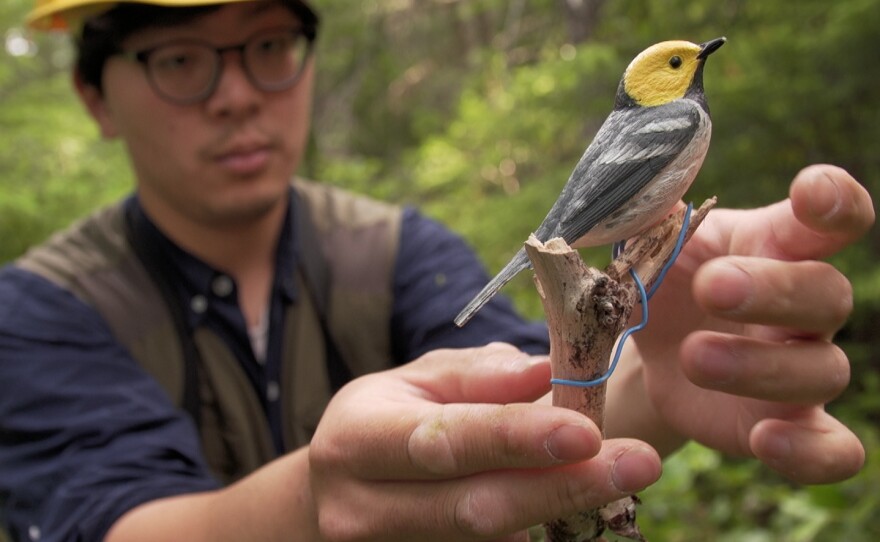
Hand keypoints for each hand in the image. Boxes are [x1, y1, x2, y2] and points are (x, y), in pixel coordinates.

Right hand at [309, 343, 660, 541]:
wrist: (342, 489)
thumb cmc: (386, 419)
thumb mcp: (419, 381)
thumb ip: (479, 377)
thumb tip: (546, 372)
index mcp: (358, 441)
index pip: (445, 441)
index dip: (517, 439)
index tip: (587, 431)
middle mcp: (362, 509)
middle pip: (475, 509)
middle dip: (563, 488)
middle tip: (638, 463)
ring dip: (561, 512)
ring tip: (619, 477)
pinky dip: (537, 534)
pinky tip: (572, 504)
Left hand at [617, 164, 873, 482]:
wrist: (644, 345)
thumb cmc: (659, 278)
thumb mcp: (648, 243)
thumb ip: (650, 214)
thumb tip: (643, 178)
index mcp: (774, 245)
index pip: (831, 218)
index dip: (834, 201)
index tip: (812, 192)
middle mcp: (802, 306)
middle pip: (827, 292)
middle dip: (772, 289)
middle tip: (712, 286)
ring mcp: (800, 367)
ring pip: (823, 369)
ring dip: (761, 364)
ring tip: (695, 357)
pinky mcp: (787, 424)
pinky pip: (832, 449)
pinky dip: (811, 453)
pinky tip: (767, 440)